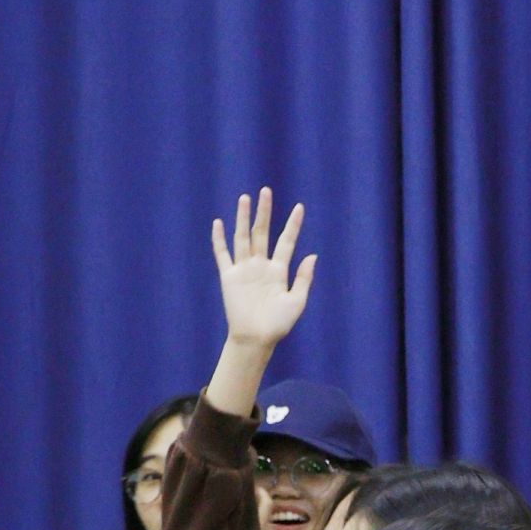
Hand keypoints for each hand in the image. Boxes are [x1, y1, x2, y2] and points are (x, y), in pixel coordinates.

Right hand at [207, 186, 316, 411]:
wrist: (255, 338)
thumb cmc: (278, 325)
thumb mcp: (297, 302)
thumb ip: (303, 278)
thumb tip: (312, 255)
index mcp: (279, 271)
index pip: (286, 241)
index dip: (293, 224)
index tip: (299, 207)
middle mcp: (261, 266)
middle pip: (262, 232)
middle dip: (264, 212)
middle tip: (266, 191)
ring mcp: (244, 269)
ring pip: (243, 237)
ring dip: (243, 218)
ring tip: (245, 198)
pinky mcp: (229, 276)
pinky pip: (223, 254)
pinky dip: (219, 239)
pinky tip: (218, 223)